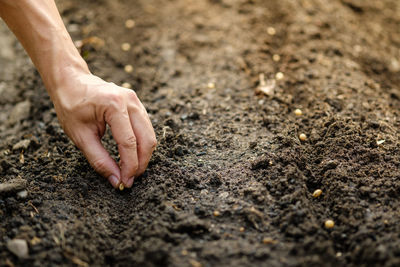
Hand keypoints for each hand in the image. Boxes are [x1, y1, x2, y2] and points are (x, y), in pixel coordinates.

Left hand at [51, 72, 156, 187]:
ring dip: (143, 155)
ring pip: (150, 135)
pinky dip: (142, 145)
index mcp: (114, 105)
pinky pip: (146, 128)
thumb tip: (116, 180)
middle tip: (130, 179)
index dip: (130, 166)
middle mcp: (130, 101)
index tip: (126, 182)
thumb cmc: (71, 105)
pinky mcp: (137, 104)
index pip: (129, 142)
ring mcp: (136, 101)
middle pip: (146, 139)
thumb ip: (99, 160)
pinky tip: (131, 155)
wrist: (72, 81)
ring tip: (131, 170)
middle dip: (141, 163)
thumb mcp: (80, 136)